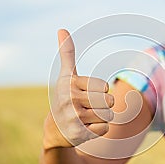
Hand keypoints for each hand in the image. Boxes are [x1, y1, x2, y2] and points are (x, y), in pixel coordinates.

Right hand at [43, 29, 114, 148]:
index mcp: (70, 83)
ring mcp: (73, 118)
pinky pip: (105, 129)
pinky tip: (84, 129)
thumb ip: (67, 53)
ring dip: (101, 119)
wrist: (55, 129)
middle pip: (109, 102)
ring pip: (108, 116)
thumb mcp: (66, 76)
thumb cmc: (65, 98)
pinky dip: (98, 130)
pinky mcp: (78, 134)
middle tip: (85, 109)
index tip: (84, 95)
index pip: (105, 87)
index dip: (100, 92)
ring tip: (85, 119)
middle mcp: (70, 99)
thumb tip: (61, 29)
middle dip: (102, 106)